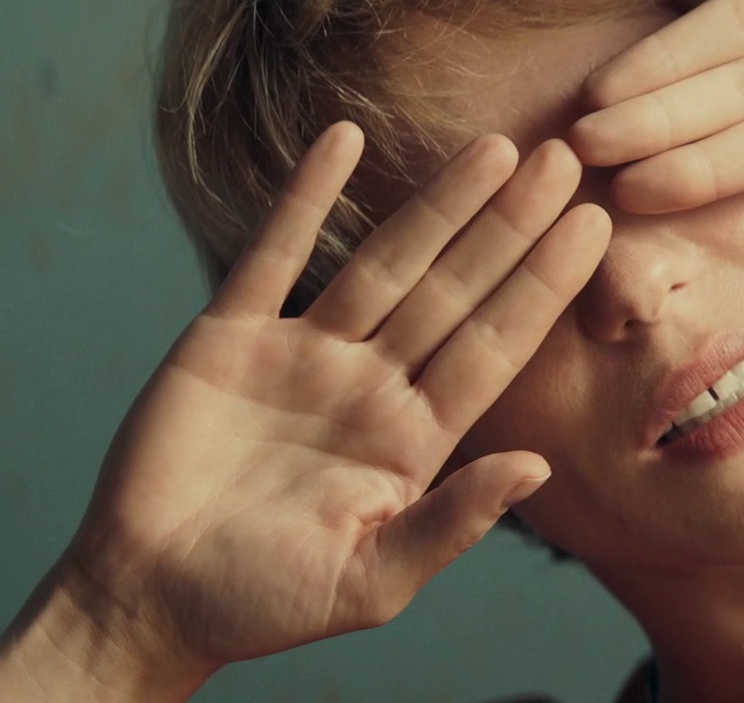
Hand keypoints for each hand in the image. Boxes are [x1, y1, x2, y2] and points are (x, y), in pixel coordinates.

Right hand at [54, 125, 606, 680]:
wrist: (148, 599)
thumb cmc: (262, 603)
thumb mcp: (370, 580)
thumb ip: (452, 521)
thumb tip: (537, 465)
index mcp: (414, 438)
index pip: (496, 345)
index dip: (543, 284)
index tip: (595, 226)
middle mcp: (371, 384)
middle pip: (457, 288)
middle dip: (511, 224)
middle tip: (568, 155)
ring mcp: (304, 355)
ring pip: (387, 261)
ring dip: (439, 202)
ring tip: (495, 146)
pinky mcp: (230, 338)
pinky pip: (273, 252)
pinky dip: (306, 195)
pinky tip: (344, 140)